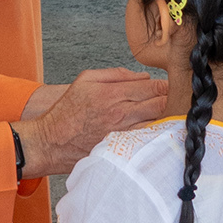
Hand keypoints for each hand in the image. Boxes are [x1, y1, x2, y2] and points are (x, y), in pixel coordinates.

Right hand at [21, 67, 170, 175]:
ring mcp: (122, 132)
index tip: (167, 86)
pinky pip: (146, 138)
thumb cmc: (67, 110)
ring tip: (163, 113)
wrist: (52, 141)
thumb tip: (141, 76)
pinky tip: (154, 129)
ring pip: (157, 122)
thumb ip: (115, 74)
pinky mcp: (121, 147)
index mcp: (112, 93)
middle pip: (159, 104)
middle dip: (168, 99)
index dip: (164, 85)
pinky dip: (154, 132)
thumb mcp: (85, 80)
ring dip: (163, 117)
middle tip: (170, 99)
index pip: (151, 87)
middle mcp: (120, 113)